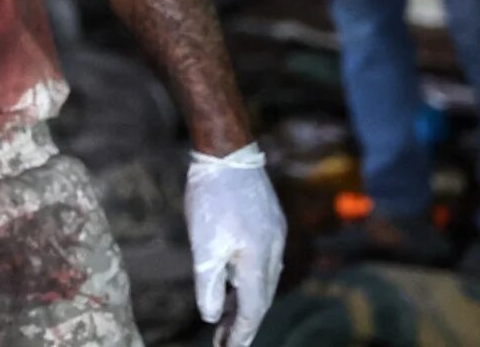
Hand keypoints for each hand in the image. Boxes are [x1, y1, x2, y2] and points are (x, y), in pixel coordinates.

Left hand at [187, 144, 285, 346]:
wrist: (227, 151)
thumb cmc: (212, 197)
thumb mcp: (203, 244)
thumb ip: (208, 283)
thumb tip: (211, 316)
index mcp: (258, 261)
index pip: (253, 309)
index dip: (240, 333)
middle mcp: (274, 251)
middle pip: (261, 298)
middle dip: (244, 323)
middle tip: (226, 342)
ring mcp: (275, 235)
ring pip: (264, 279)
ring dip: (246, 301)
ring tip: (227, 318)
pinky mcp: (271, 222)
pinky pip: (264, 261)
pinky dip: (250, 278)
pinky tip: (236, 281)